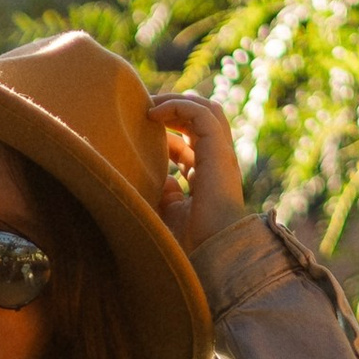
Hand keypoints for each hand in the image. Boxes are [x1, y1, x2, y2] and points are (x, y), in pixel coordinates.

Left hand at [149, 93, 251, 255]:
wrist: (210, 255)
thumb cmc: (189, 244)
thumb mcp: (165, 211)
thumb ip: (159, 190)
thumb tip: (145, 171)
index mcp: (205, 177)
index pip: (188, 143)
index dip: (164, 132)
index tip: (137, 128)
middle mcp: (215, 163)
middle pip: (200, 121)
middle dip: (173, 109)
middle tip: (142, 107)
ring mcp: (220, 156)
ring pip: (206, 111)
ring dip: (176, 102)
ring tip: (149, 104)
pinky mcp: (220, 152)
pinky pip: (202, 114)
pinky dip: (179, 107)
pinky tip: (153, 114)